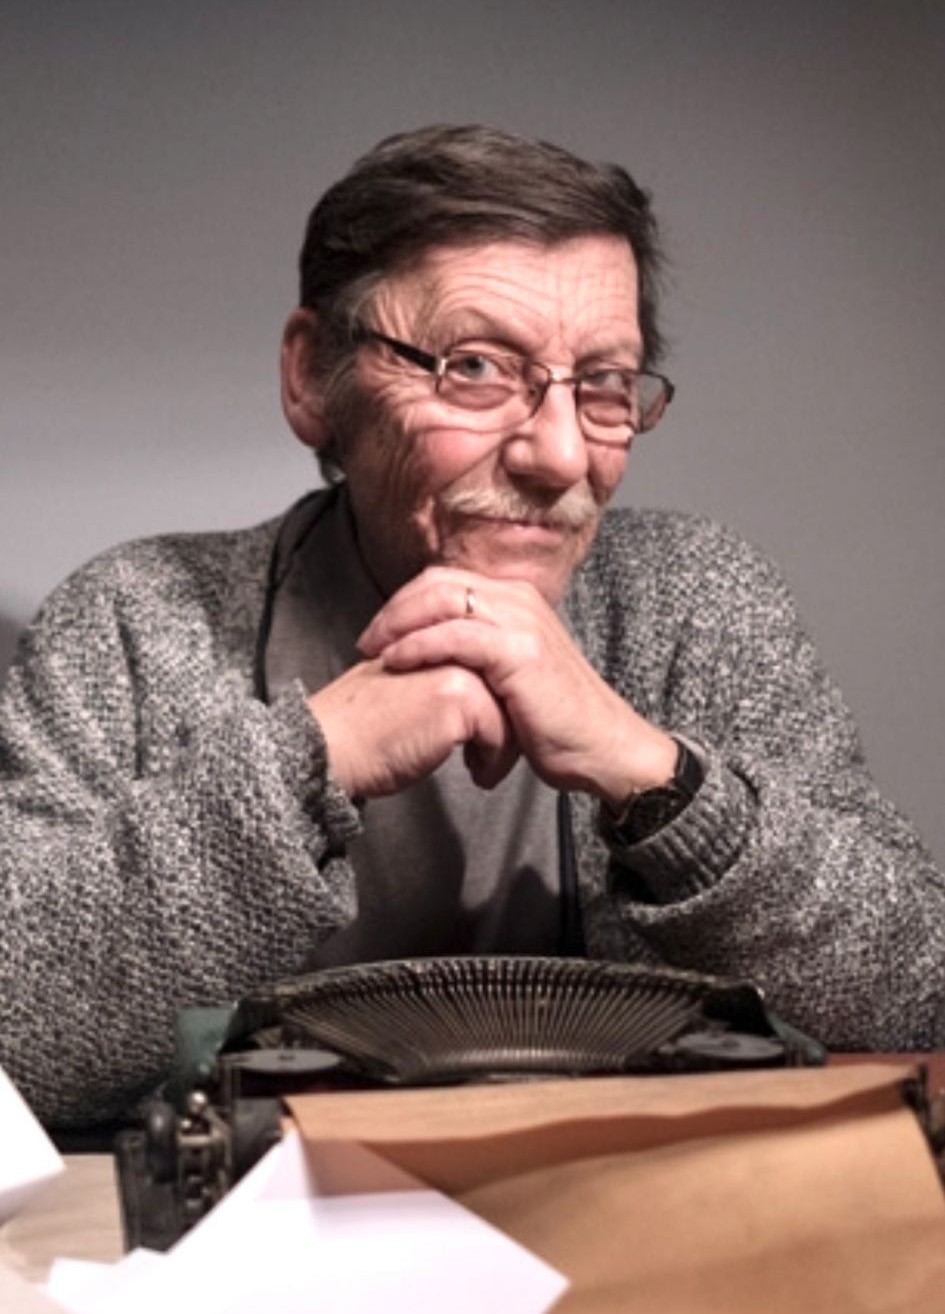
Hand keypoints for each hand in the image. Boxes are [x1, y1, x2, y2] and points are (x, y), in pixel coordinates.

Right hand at [308, 657, 518, 799]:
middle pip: (509, 684)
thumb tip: (487, 696)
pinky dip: (494, 761)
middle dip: (508, 726)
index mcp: (437, 632)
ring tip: (481, 767)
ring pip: (511, 709)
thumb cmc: (361, 727)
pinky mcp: (459, 695)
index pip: (495, 665)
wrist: (330, 746)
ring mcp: (457, 664)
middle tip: (492, 756)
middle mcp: (451, 640)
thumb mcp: (408, 684)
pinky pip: (501, 732)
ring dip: (505, 747)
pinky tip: (476, 775)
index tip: (488, 739)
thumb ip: (442, 676)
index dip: (500, 705)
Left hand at [357, 566, 677, 804]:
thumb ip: (481, 653)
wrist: (601, 748)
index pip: (446, 581)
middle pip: (438, 582)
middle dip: (394, 609)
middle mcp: (520, 600)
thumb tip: (436, 652)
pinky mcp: (520, 652)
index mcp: (517, 600)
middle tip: (366, 640)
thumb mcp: (512, 674)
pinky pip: (456, 635)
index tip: (377, 634)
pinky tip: (396, 662)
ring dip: (398, 623)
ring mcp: (522, 622)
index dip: (405, 602)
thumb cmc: (554, 721)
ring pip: (443, 599)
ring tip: (373, 650)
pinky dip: (419, 644)